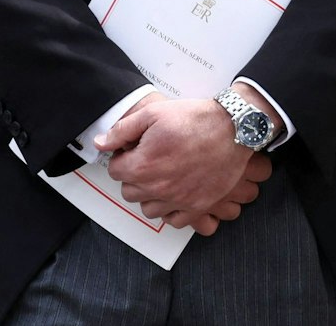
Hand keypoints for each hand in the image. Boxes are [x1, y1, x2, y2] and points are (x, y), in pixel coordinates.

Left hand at [96, 97, 256, 228]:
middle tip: (151, 160)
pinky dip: (171, 210)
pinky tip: (176, 193)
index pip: (115, 170)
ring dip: (150, 195)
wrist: (234, 128)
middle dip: (135, 176)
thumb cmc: (197, 120)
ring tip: (163, 177)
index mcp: (143, 165)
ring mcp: (178, 199)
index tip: (136, 150)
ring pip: (148, 209)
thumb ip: (122, 130)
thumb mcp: (154, 114)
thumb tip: (101, 143)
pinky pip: (174, 220)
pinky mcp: (197, 206)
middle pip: (129, 191)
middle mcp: (158, 187)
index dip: (124, 156)